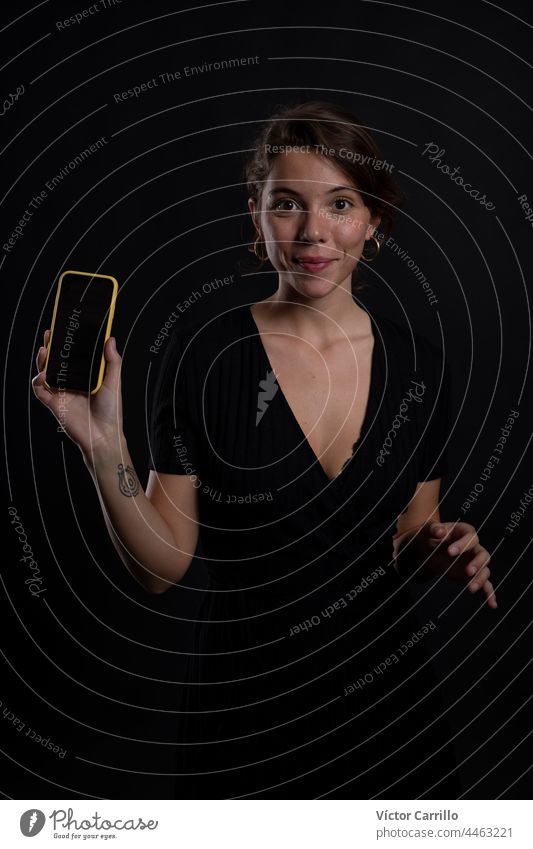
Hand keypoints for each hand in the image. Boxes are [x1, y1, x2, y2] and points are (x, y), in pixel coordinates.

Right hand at [32, 328, 123, 459]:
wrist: (104, 436)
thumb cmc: (111, 412)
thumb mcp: (114, 382)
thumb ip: (112, 361)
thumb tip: (110, 339)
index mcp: (84, 377)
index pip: (72, 357)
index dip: (66, 344)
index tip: (64, 329)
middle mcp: (71, 384)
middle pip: (56, 362)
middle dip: (51, 348)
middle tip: (50, 334)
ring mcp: (61, 393)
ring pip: (45, 373)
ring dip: (42, 361)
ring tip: (45, 350)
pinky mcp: (54, 404)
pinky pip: (40, 390)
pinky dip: (38, 381)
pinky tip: (43, 375)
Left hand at [426, 521, 496, 608]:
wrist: (425, 549)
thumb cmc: (427, 536)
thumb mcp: (426, 530)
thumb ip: (433, 529)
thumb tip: (440, 531)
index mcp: (464, 532)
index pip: (471, 537)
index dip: (463, 544)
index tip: (450, 552)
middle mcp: (473, 546)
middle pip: (482, 554)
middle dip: (477, 563)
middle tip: (468, 572)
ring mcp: (474, 561)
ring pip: (484, 570)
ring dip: (480, 579)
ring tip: (470, 589)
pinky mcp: (471, 574)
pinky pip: (484, 583)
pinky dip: (488, 593)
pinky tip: (492, 604)